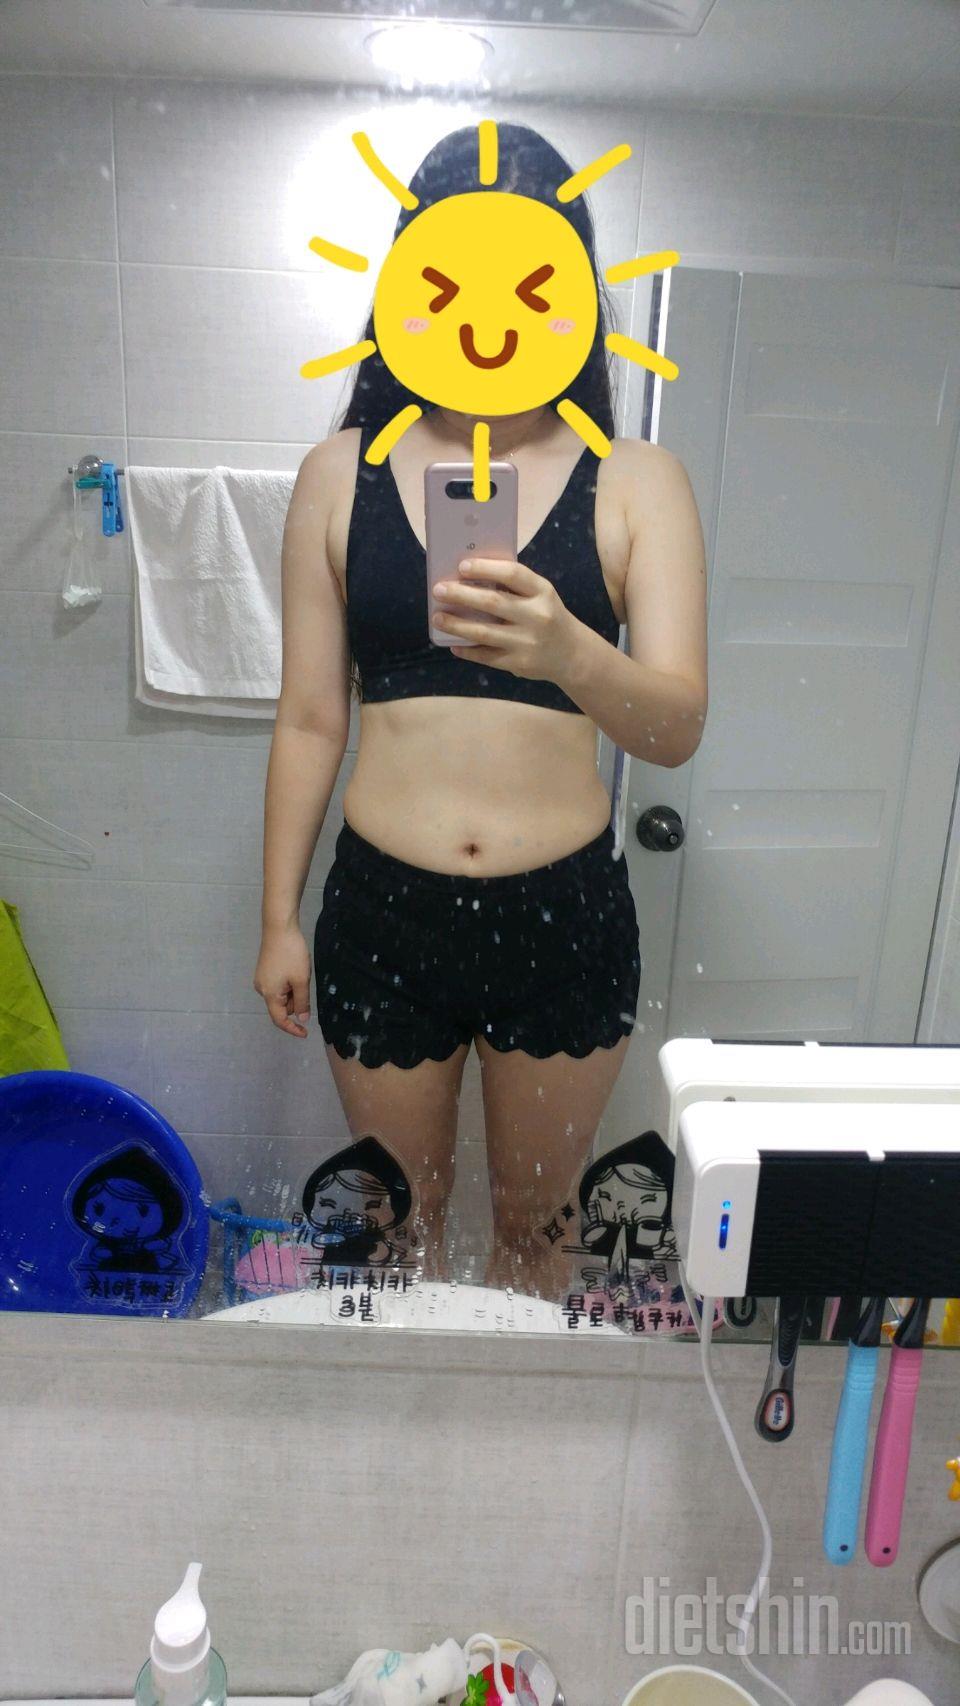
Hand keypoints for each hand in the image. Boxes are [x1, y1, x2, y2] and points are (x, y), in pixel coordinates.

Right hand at [254, 923, 311, 1037]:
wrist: (279, 927)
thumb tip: (301, 1019)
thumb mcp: (301, 980)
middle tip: (305, 982)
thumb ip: (302, 1002)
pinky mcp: (264, 971)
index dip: (292, 1029)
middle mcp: (262, 989)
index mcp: (269, 994)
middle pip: (281, 1007)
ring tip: (300, 972)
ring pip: (282, 995)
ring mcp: (262, 979)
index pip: (280, 1020)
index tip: (306, 1032)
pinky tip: (294, 968)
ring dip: (293, 991)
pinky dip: (289, 984)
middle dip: (296, 1001)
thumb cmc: (291, 954)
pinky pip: (279, 986)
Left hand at [432, 556, 580, 683]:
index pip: (512, 574)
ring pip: (484, 632)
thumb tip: (468, 577)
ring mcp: (528, 642)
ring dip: (456, 624)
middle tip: (438, 589)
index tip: (462, 566)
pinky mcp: (519, 663)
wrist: (572, 654)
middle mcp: (537, 616)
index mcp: (542, 592)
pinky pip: (486, 657)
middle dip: (461, 594)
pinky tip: (453, 644)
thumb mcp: (540, 596)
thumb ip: (514, 586)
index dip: (485, 568)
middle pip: (493, 602)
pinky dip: (467, 651)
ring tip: (437, 617)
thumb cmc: (547, 616)